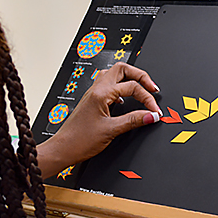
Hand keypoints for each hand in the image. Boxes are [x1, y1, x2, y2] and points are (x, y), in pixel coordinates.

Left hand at [37, 62, 160, 177]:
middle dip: (140, 76)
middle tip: (152, 88)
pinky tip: (124, 100)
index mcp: (101, 93)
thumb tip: (151, 115)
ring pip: (114, 75)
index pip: (132, 87)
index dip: (147, 98)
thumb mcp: (111, 130)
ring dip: (129, 79)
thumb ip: (133, 120)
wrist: (63, 148)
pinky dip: (120, 88)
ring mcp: (93, 94)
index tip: (155, 111)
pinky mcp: (92, 101)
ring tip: (141, 89)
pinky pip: (108, 86)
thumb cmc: (79, 140)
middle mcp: (96, 90)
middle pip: (122, 69)